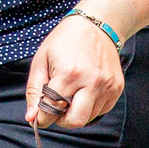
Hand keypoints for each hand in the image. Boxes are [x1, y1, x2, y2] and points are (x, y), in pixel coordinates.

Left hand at [24, 12, 123, 128]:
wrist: (97, 25)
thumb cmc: (64, 41)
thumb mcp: (41, 60)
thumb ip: (34, 91)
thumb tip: (31, 118)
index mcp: (69, 73)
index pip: (52, 110)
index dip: (42, 117)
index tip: (40, 115)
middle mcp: (91, 82)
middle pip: (74, 121)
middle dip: (61, 120)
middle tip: (56, 107)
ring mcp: (107, 86)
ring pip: (88, 118)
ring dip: (75, 112)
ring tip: (71, 93)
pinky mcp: (117, 88)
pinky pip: (101, 111)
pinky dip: (89, 107)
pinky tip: (84, 90)